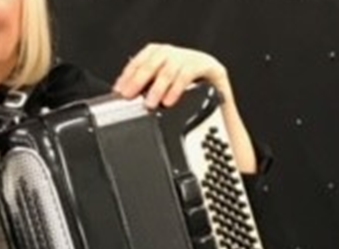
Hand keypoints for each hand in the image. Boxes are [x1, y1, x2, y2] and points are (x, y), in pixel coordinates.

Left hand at [114, 43, 232, 108]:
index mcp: (160, 56)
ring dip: (157, 87)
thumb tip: (123, 100)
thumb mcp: (161, 91)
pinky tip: (169, 100)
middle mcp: (175, 54)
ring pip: (170, 68)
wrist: (219, 104)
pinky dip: (176, 88)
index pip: (140, 60)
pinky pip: (188, 74)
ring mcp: (191, 58)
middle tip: (130, 96)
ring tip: (151, 103)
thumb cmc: (187, 97)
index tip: (119, 90)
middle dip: (139, 80)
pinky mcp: (208, 66)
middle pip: (153, 61)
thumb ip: (145, 91)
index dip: (128, 75)